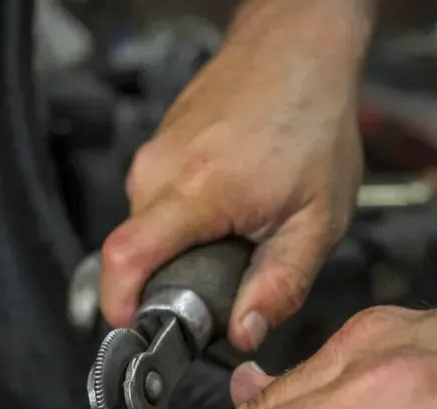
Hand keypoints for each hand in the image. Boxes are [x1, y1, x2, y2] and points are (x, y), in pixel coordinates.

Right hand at [100, 0, 373, 350]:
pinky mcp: (157, 148)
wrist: (298, 48)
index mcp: (198, 189)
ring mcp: (154, 154)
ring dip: (185, 246)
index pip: (125, 256)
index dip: (118, 302)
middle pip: (139, 253)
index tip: (133, 326)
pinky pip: (157, 204)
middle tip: (229, 274)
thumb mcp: (318, 219)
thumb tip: (244, 333)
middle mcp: (161, 169)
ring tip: (237, 228)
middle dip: (176, 279)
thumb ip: (281, 284)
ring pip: (149, 230)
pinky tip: (229, 201)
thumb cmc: (312, 120)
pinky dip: (186, 219)